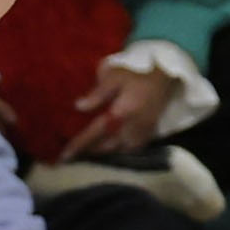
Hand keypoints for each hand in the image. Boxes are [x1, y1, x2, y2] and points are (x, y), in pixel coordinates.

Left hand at [61, 59, 179, 160]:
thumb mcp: (114, 77)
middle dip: (89, 152)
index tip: (65, 156)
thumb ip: (97, 93)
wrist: (164, 76)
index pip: (95, 134)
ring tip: (88, 152)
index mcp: (120, 114)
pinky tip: (109, 147)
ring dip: (102, 152)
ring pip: (118, 150)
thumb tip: (78, 106)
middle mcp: (130, 128)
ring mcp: (141, 133)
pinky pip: (131, 149)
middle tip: (73, 154)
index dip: (79, 145)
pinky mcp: (149, 133)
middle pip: (105, 147)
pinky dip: (118, 150)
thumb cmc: (136, 74)